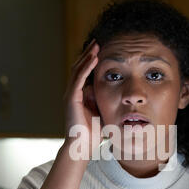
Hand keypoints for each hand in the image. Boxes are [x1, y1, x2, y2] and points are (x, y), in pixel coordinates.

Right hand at [63, 38, 101, 157]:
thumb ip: (106, 101)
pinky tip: (94, 59)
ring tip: (96, 45)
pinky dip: (86, 68)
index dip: (91, 61)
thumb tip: (118, 92)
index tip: (101, 50)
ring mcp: (71, 95)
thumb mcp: (103, 111)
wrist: (83, 146)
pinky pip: (78, 79)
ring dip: (87, 57)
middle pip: (79, 67)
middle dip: (88, 54)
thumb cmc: (94, 133)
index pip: (84, 73)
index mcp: (80, 95)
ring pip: (78, 70)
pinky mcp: (71, 98)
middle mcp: (73, 92)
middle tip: (98, 42)